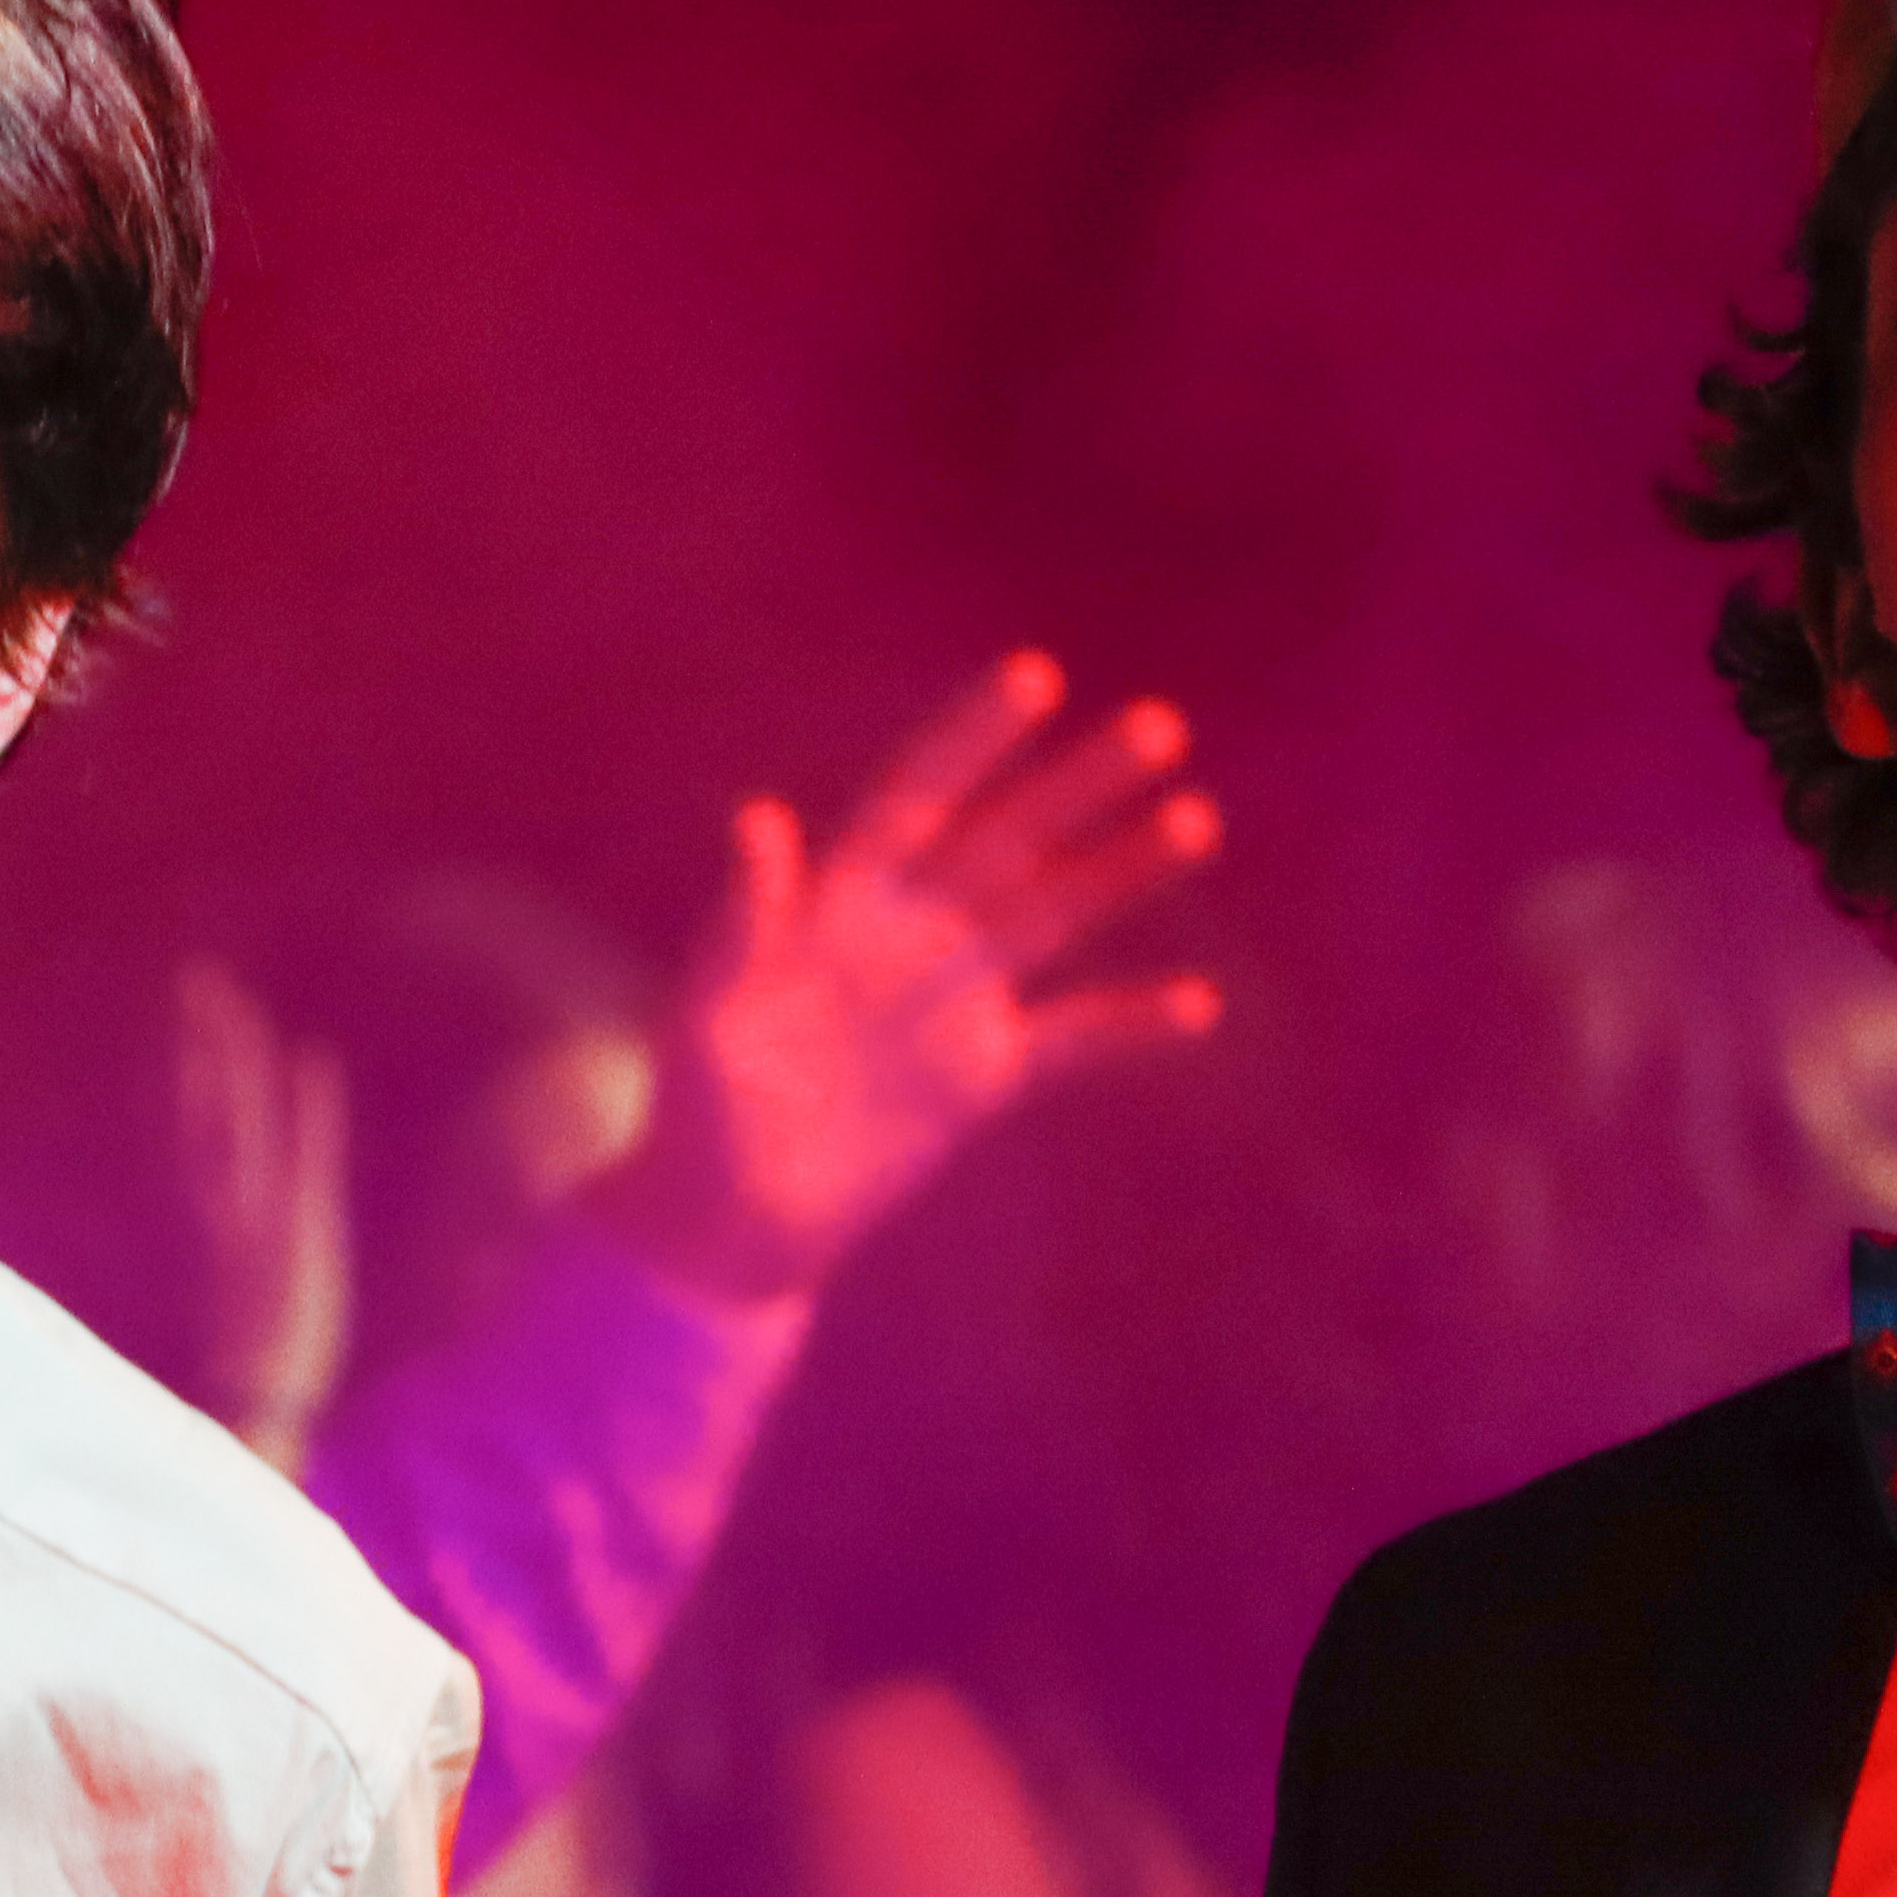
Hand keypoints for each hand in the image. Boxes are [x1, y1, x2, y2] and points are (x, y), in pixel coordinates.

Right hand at [164, 955, 352, 1471]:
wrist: (258, 1411)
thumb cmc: (260, 1362)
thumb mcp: (251, 1293)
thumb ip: (242, 1250)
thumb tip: (243, 1233)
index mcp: (219, 1217)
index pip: (201, 1128)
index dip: (197, 1073)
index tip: (194, 1021)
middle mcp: (230, 1207)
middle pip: (211, 1107)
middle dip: (207, 1043)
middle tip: (199, 978)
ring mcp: (258, 1215)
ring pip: (241, 1119)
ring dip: (238, 1057)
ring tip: (232, 1000)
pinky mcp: (296, 1234)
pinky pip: (303, 1158)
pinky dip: (309, 1112)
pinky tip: (313, 1060)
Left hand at [593, 649, 1220, 1303]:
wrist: (731, 1219)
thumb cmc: (698, 1106)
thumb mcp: (710, 1011)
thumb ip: (745, 921)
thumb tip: (761, 817)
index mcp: (839, 901)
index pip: (918, 796)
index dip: (974, 738)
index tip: (1038, 678)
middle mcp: (909, 934)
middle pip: (1008, 839)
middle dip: (1080, 783)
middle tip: (1159, 729)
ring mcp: (954, 1002)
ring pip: (1052, 917)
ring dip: (1122, 870)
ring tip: (1194, 820)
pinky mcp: (981, 1078)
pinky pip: (1072, 1040)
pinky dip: (1132, 1022)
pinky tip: (1198, 1004)